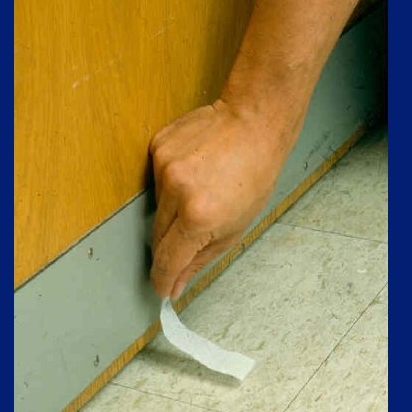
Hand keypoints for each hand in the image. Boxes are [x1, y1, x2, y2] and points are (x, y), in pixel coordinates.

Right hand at [149, 100, 292, 299]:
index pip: (166, 261)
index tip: (162, 289)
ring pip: (156, 206)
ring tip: (202, 192)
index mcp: (199, 218)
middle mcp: (176, 193)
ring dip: (173, 210)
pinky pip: (157, 179)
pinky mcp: (158, 147)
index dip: (163, 279)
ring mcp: (164, 167)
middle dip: (171, 245)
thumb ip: (200, 259)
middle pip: (157, 237)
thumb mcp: (236, 228)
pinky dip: (172, 182)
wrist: (254, 122)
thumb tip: (174, 285)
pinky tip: (195, 171)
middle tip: (191, 235)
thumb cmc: (255, 176)